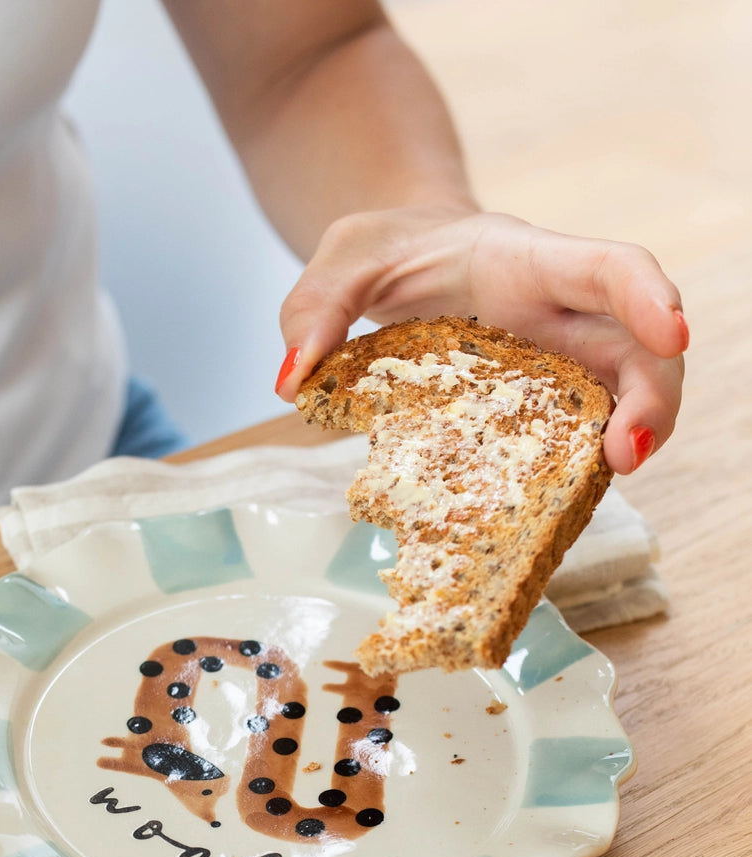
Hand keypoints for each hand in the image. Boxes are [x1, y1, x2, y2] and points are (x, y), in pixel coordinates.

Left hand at [274, 207, 686, 474]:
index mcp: (525, 260)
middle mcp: (561, 311)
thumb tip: (293, 377)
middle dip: (653, 396)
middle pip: (639, 346)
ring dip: (635, 436)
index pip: (606, 267)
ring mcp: (561, 359)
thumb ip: (314, 306)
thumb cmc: (386, 250)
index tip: (671, 332)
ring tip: (607, 478)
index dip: (647, 296)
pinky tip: (567, 496)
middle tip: (625, 455)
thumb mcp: (341, 258)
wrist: (402, 259)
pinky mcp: (546, 402)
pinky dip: (583, 464)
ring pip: (627, 394)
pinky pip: (581, 432)